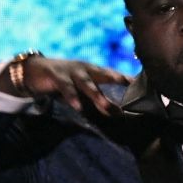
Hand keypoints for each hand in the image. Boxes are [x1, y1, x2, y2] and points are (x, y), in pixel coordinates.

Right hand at [0, 56, 130, 115]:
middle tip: (133, 90)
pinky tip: (78, 107)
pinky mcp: (57, 76)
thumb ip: (98, 98)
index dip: (130, 80)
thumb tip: (118, 113)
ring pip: (87, 84)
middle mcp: (87, 70)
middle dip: (119, 81)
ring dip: (97, 96)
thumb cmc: (66, 81)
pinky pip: (66, 88)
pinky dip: (72, 97)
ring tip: (106, 108)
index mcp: (95, 71)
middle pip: (106, 75)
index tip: (147, 85)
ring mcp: (72, 72)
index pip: (117, 75)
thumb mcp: (83, 88)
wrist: (35, 69)